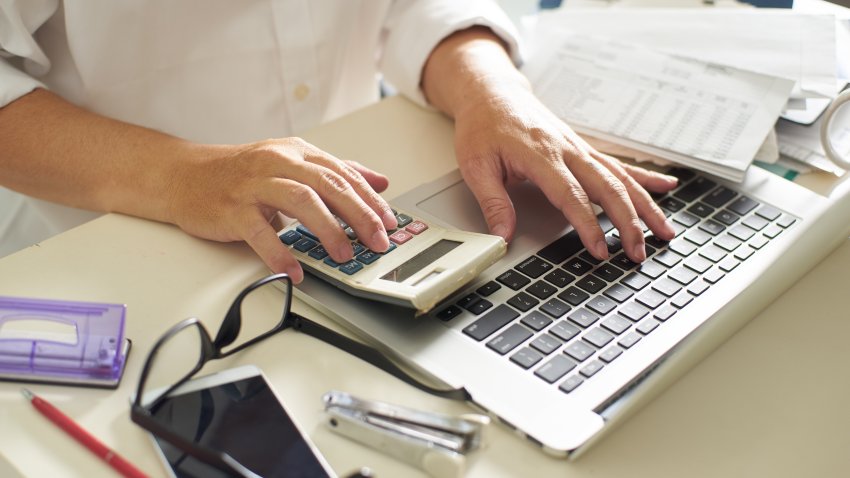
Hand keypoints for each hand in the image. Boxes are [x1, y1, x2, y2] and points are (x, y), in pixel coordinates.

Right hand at [168, 138, 396, 281]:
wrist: (183, 175)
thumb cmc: (239, 174)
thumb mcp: (291, 164)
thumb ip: (334, 174)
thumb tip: (379, 182)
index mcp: (296, 152)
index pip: (343, 174)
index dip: (370, 199)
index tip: (390, 223)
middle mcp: (277, 163)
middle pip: (328, 185)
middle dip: (359, 215)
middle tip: (378, 240)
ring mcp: (254, 185)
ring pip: (301, 200)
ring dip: (327, 229)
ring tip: (344, 254)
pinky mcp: (232, 209)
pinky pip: (260, 232)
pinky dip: (280, 253)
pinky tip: (295, 271)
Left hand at [451, 86, 677, 262]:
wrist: (492, 93)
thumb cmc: (482, 127)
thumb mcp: (475, 166)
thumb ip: (492, 202)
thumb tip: (503, 236)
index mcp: (540, 154)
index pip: (571, 196)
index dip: (588, 225)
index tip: (600, 250)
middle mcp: (567, 149)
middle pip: (607, 188)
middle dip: (628, 222)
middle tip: (638, 252)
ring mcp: (579, 148)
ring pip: (621, 178)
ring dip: (645, 205)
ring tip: (665, 231)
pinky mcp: (583, 148)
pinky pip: (619, 164)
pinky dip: (645, 177)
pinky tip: (667, 187)